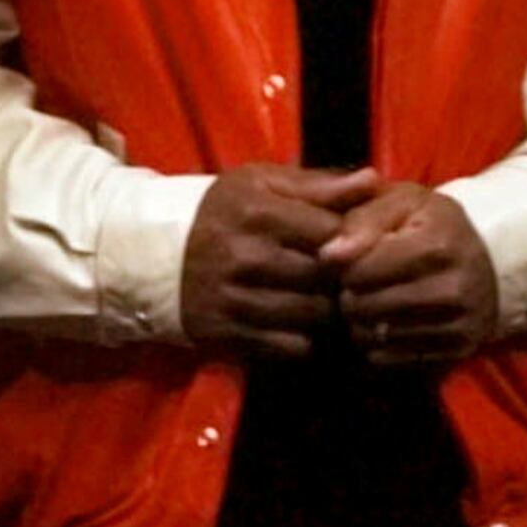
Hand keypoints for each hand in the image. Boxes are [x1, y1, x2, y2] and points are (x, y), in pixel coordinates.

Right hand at [180, 165, 378, 358]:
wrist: (152, 253)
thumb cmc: (222, 210)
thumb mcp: (263, 183)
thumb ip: (320, 184)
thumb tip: (374, 180)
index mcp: (258, 212)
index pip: (332, 233)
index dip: (355, 241)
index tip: (359, 244)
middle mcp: (245, 257)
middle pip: (325, 277)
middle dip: (345, 278)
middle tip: (351, 277)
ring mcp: (234, 299)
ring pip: (312, 315)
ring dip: (329, 310)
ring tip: (330, 299)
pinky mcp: (226, 334)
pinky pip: (289, 346)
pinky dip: (305, 338)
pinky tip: (303, 323)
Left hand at [323, 182, 499, 365]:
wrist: (490, 264)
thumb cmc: (433, 225)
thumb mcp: (403, 202)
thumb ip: (363, 219)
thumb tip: (329, 255)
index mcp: (437, 244)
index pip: (361, 270)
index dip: (342, 266)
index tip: (346, 260)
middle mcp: (452, 289)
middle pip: (365, 306)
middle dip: (348, 296)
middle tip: (352, 285)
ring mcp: (457, 325)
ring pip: (375, 337)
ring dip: (359, 323)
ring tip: (365, 304)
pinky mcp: (455, 353)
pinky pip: (392, 361)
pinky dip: (377, 346)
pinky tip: (381, 325)